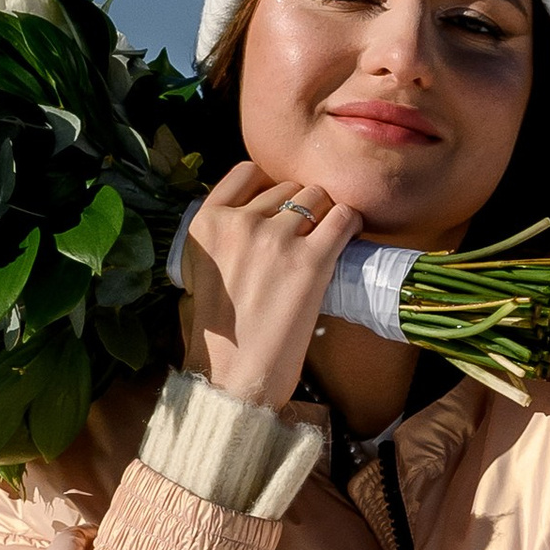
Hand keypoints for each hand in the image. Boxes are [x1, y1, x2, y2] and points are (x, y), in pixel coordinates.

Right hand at [180, 161, 361, 412]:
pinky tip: (350, 233)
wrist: (234, 376)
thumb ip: (221, 237)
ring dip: (326, 213)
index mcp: (206, 224)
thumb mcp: (199, 271)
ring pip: (317, 196)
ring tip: (327, 237)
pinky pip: (343, 218)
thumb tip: (254, 214)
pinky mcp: (311, 261)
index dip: (269, 185)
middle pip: (287, 187)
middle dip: (300, 206)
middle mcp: (239, 223)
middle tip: (305, 235)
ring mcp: (276, 240)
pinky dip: (351, 222)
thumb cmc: (218, 333)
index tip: (278, 205)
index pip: (246, 173)